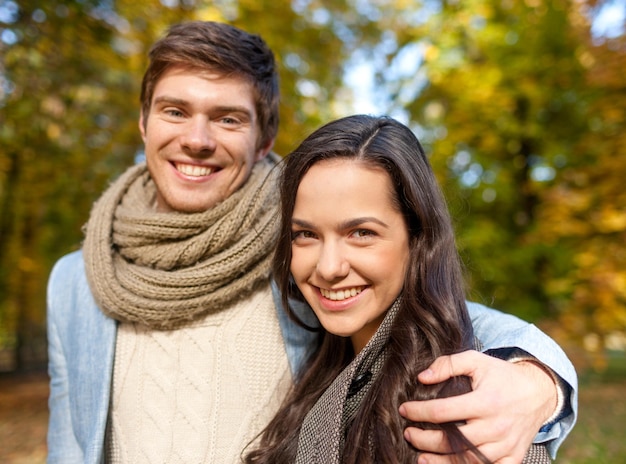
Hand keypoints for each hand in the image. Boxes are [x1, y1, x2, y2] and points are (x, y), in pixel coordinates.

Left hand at [398, 350, 556, 463]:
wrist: (538, 392)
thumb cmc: (501, 376)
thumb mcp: (475, 360)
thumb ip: (447, 364)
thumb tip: (422, 377)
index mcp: (486, 401)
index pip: (444, 411)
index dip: (419, 412)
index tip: (404, 410)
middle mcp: (497, 426)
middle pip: (454, 441)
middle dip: (426, 440)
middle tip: (409, 434)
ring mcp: (506, 445)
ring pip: (469, 461)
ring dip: (441, 462)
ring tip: (421, 457)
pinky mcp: (513, 457)